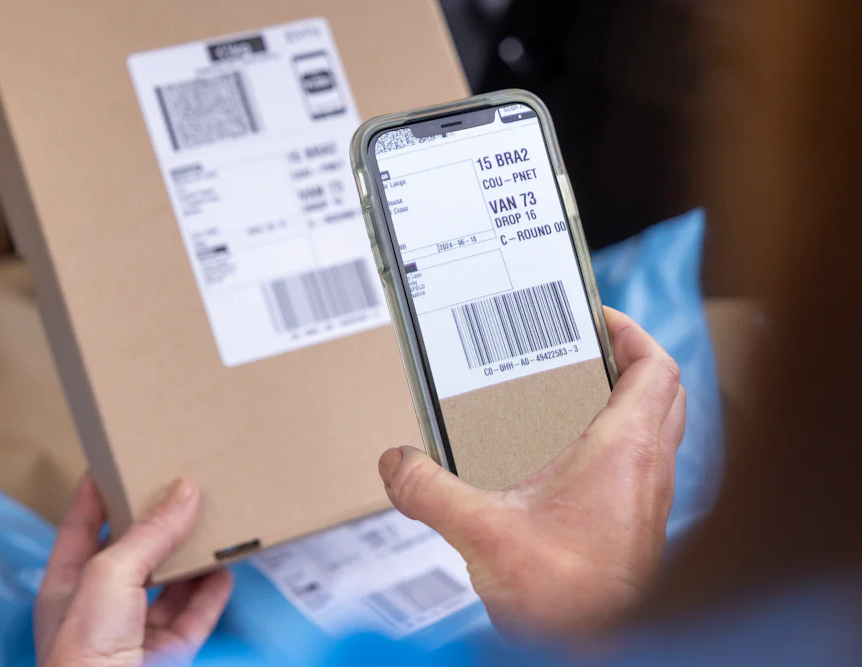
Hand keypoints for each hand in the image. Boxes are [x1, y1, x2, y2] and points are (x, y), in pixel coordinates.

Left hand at [34, 477, 232, 666]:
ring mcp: (134, 634)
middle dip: (156, 522)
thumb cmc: (83, 656)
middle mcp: (99, 608)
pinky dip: (212, 592)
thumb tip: (183, 491)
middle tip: (181, 485)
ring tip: (212, 520)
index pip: (82, 526)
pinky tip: (226, 568)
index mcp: (67, 586)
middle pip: (131, 553)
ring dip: (190, 555)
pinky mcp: (168, 655)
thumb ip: (148, 534)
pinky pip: (194, 615)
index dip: (98, 492)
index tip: (120, 459)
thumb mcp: (110, 576)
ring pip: (168, 584)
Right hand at [378, 307, 684, 638]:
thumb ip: (429, 491)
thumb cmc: (568, 603)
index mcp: (625, 453)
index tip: (596, 317)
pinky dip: (614, 444)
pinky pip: (640, 463)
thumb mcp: (481, 534)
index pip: (654, 367)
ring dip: (625, 401)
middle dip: (628, 359)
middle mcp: (648, 471)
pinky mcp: (637, 526)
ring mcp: (648, 500)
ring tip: (569, 395)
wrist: (596, 654)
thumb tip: (397, 463)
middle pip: (662, 390)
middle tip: (583, 349)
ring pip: (657, 427)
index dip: (630, 332)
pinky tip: (561, 461)